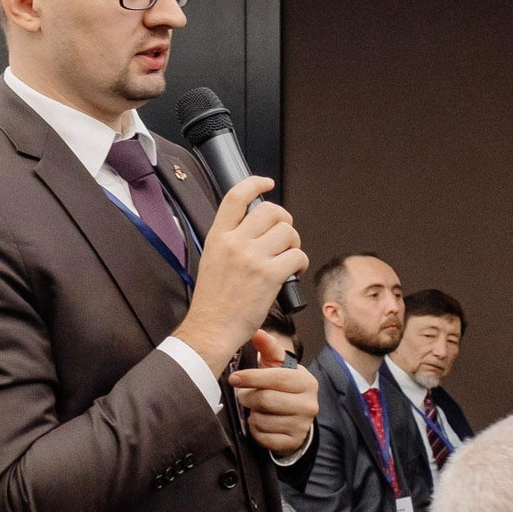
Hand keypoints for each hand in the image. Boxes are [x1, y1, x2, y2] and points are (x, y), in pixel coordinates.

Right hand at [173, 177, 305, 375]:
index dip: (255, 184)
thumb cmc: (213, 301)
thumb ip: (230, 240)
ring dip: (294, 243)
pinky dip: (300, 263)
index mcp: (218, 237)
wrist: (212, 328)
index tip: (267, 183)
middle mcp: (235, 242)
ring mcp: (253, 258)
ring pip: (288, 232)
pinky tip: (293, 272)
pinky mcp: (269, 275)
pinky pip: (297, 256)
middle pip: (271, 211)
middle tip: (284, 236)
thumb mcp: (212, 259)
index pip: (236, 197)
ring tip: (287, 258)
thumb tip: (256, 228)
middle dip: (284, 221)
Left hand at [230, 342, 318, 455]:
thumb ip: (268, 348)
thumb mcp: (277, 366)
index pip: (275, 378)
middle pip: (266, 400)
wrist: (296, 417)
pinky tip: (259, 422)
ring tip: (255, 408)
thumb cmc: (282, 387)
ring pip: (262, 420)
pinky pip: (264, 437)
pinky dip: (256, 430)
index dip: (251, 377)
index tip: (234, 378)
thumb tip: (257, 332)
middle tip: (244, 395)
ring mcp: (302, 425)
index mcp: (306, 382)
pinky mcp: (292, 442)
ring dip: (252, 414)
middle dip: (248, 397)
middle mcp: (309, 404)